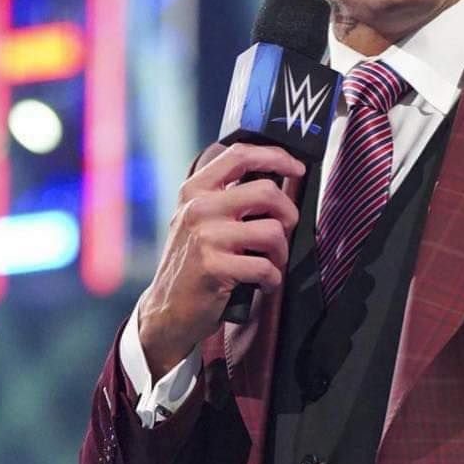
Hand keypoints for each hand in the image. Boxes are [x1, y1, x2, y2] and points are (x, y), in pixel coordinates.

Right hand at [137, 143, 303, 375]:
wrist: (167, 309)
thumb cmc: (192, 263)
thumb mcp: (198, 220)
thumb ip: (226, 196)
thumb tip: (275, 176)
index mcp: (195, 190)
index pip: (240, 155)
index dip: (276, 156)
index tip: (296, 167)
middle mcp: (198, 208)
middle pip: (267, 191)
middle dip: (287, 215)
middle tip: (283, 231)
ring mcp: (205, 237)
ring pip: (272, 231)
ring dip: (280, 253)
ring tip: (267, 263)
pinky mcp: (214, 267)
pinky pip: (266, 267)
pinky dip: (271, 280)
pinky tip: (260, 284)